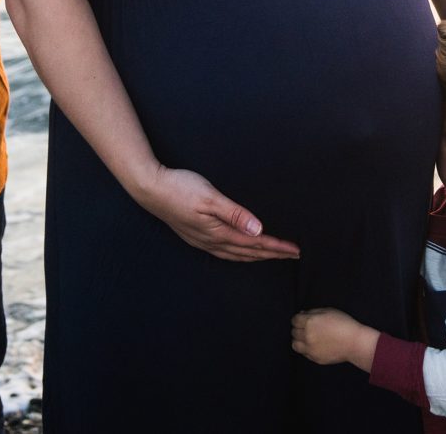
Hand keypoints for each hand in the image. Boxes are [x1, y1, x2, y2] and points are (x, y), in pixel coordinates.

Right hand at [134, 166, 299, 262]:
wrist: (150, 188)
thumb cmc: (180, 188)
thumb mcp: (210, 198)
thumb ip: (235, 214)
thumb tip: (258, 231)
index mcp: (218, 233)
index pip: (255, 243)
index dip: (276, 247)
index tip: (295, 250)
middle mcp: (211, 241)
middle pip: (248, 252)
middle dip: (271, 254)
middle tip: (292, 255)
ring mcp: (202, 241)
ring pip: (235, 254)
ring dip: (255, 256)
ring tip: (271, 256)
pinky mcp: (195, 235)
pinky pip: (223, 252)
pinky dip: (238, 254)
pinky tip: (238, 251)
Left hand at [291, 308, 379, 370]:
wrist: (354, 343)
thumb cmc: (344, 324)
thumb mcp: (329, 311)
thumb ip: (313, 312)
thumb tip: (302, 314)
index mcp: (309, 322)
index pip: (294, 320)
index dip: (298, 318)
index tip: (303, 319)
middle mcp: (307, 336)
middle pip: (293, 332)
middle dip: (298, 328)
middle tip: (306, 327)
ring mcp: (310, 349)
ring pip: (295, 345)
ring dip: (299, 340)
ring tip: (307, 338)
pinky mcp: (315, 358)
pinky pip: (304, 353)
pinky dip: (306, 349)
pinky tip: (314, 345)